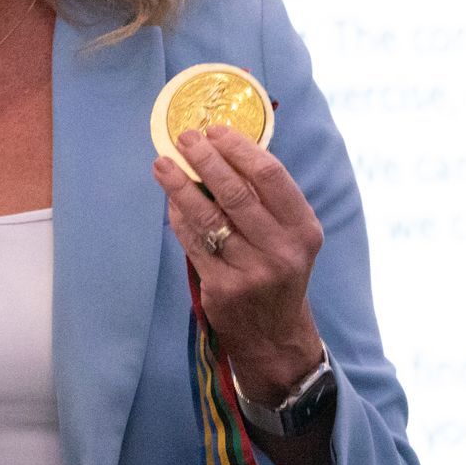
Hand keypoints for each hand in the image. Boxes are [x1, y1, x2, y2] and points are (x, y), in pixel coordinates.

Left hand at [152, 124, 325, 403]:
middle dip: (205, 160)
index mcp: (303, 229)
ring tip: (162, 163)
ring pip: (207, 217)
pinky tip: (170, 200)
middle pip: (235, 192)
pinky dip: (178, 217)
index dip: (239, 148)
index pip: (270, 175)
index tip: (214, 130)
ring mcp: (251, 272)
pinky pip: (193, 243)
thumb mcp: (290, 236)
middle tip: (184, 138)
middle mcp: (281, 251)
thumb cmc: (279, 269)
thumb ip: (265, 198)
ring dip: (179, 186)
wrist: (274, 334)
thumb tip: (220, 148)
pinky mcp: (222, 289)